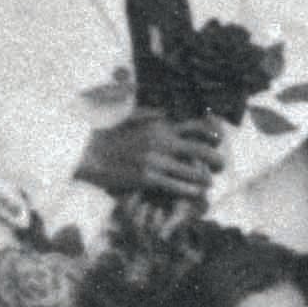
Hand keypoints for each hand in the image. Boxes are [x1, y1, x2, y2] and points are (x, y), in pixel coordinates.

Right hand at [79, 110, 225, 199]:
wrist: (86, 152)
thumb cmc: (108, 136)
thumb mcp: (130, 119)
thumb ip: (151, 115)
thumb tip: (167, 113)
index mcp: (159, 126)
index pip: (194, 127)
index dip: (212, 134)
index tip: (220, 141)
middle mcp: (161, 141)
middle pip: (200, 149)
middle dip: (215, 158)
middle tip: (221, 165)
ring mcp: (155, 160)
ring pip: (191, 171)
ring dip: (204, 178)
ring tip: (210, 183)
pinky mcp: (147, 177)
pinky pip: (175, 186)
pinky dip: (190, 190)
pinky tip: (198, 193)